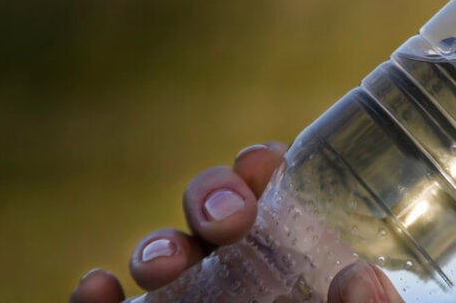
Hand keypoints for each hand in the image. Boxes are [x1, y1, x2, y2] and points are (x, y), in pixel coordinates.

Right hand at [69, 142, 403, 302]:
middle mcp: (247, 283)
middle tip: (227, 220)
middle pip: (216, 215)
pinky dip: (96, 300)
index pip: (280, 198)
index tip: (262, 166)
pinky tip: (96, 290)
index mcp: (307, 270)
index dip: (262, 169)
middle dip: (210, 196)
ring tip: (164, 266)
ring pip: (163, 261)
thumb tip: (359, 274)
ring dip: (157, 246)